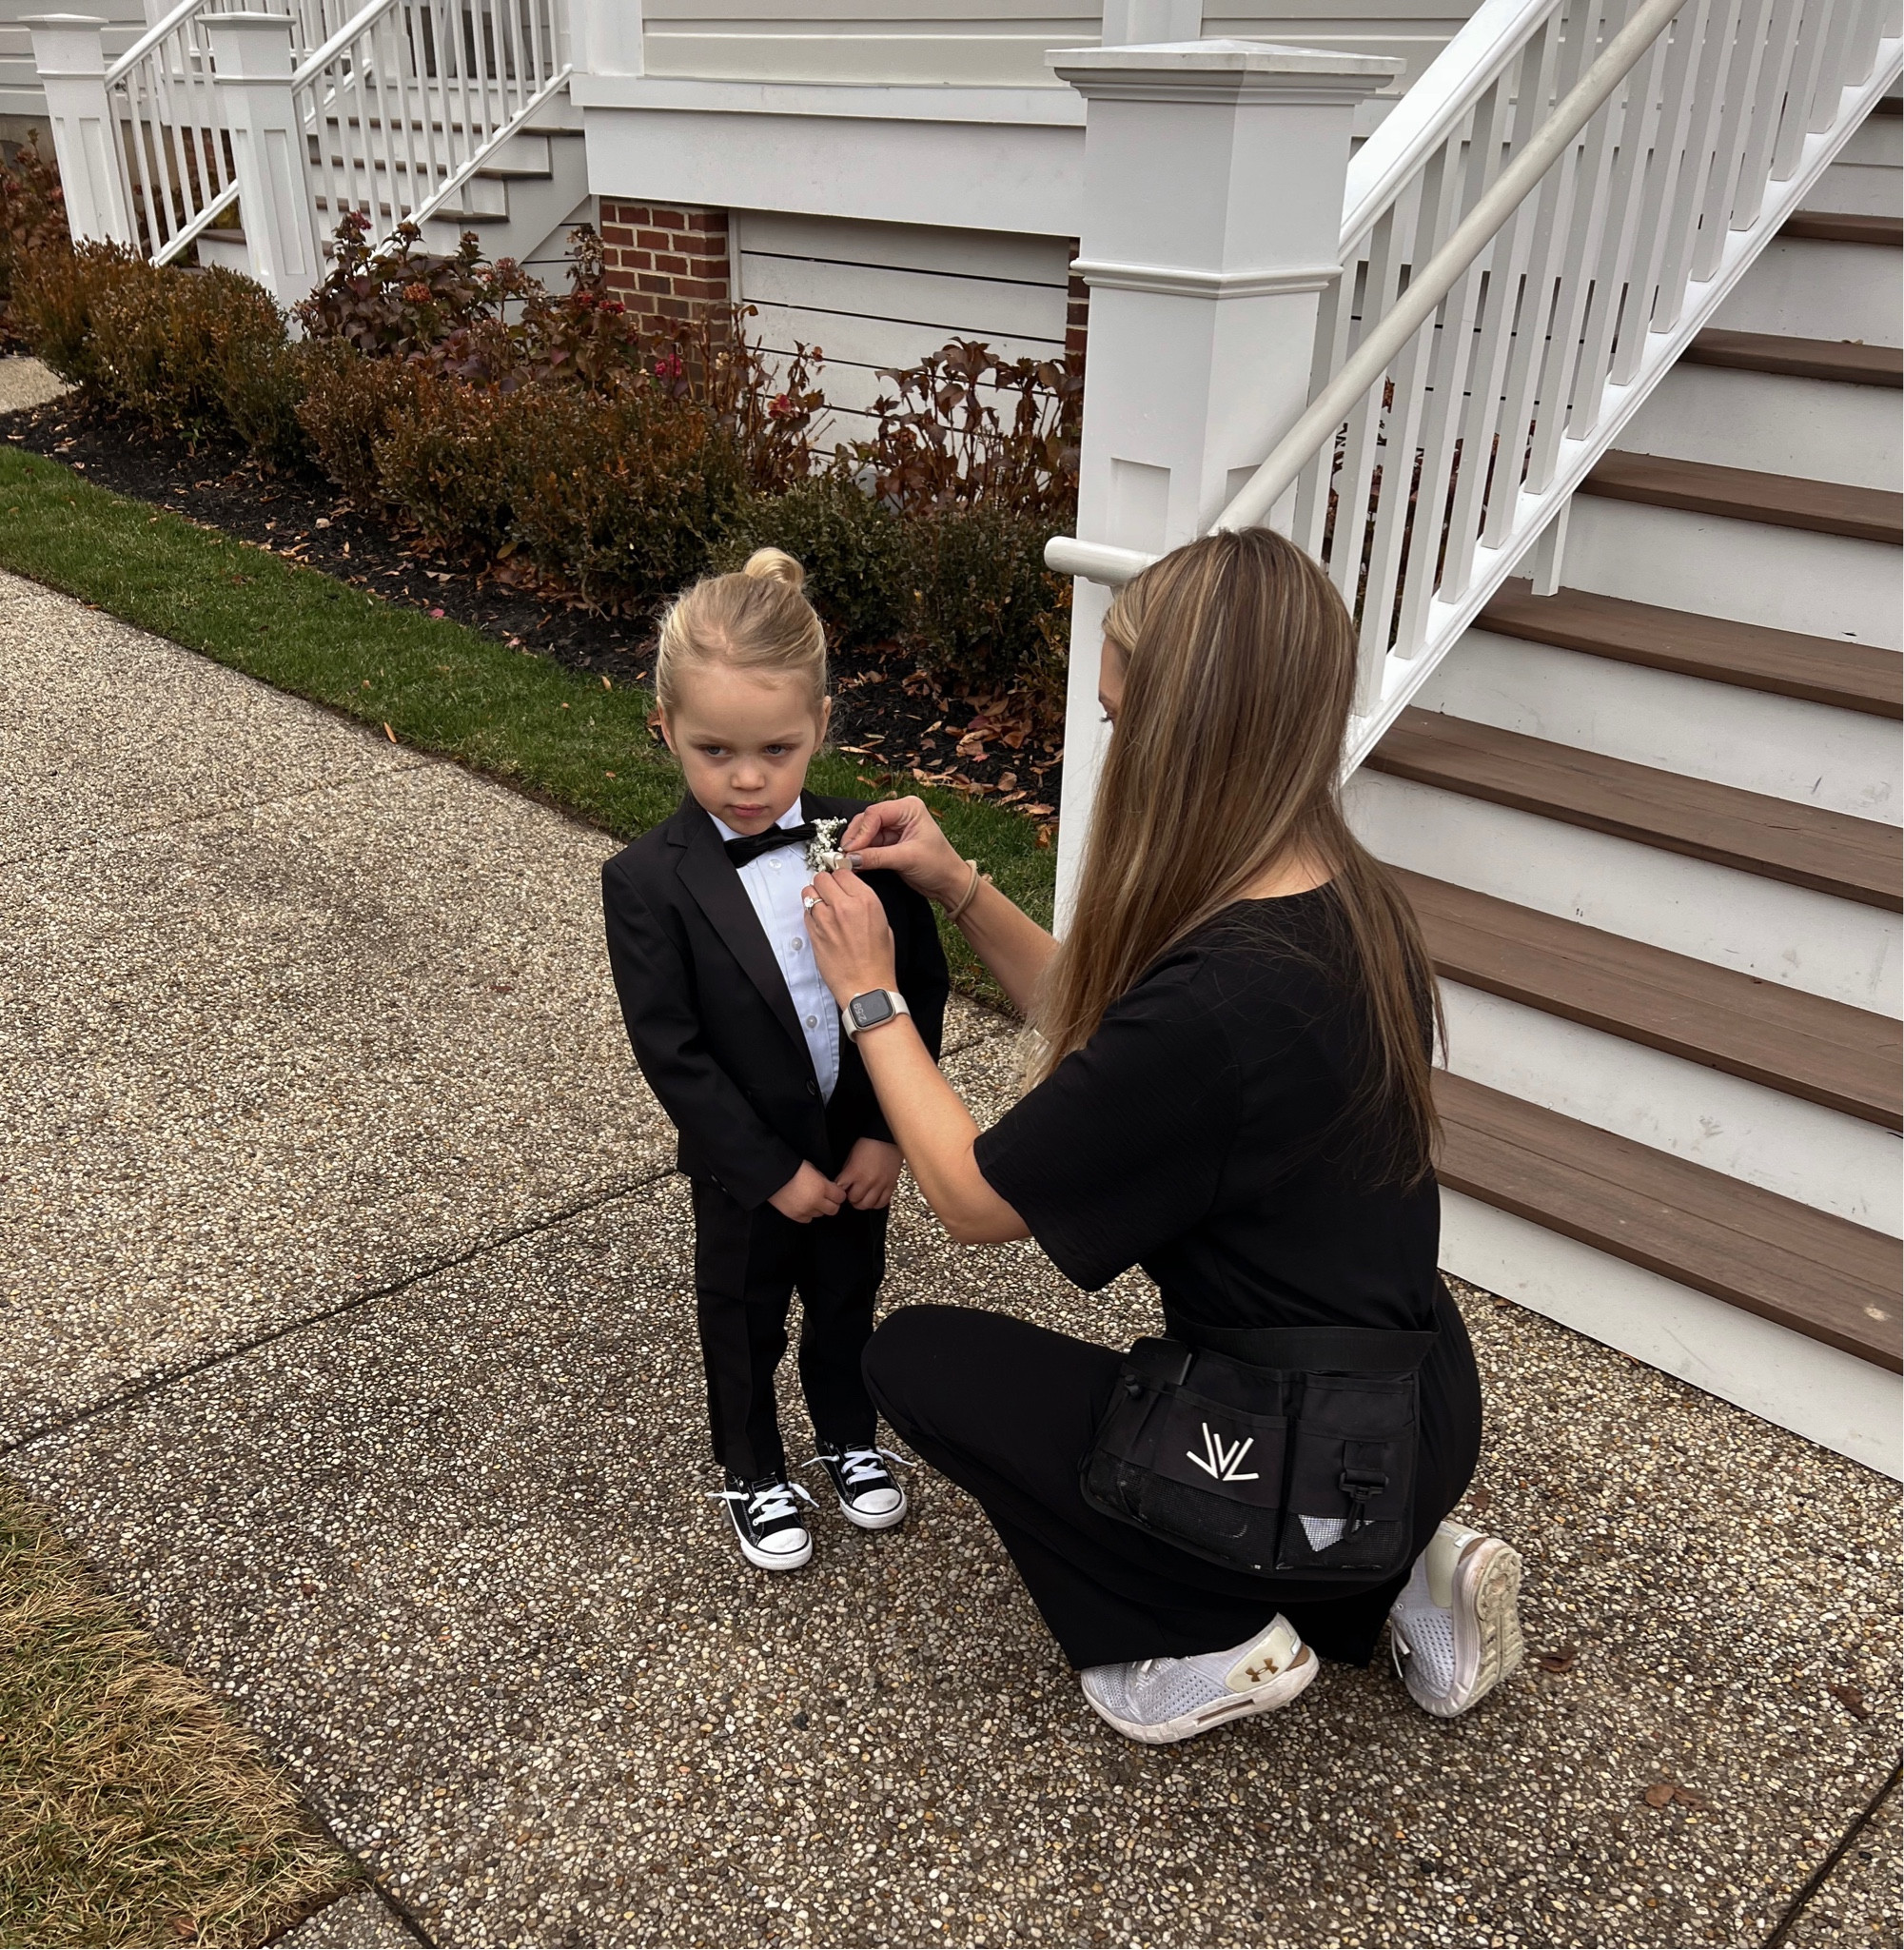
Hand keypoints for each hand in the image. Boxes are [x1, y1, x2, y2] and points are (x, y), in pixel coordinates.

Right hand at [768, 1160, 845, 1223]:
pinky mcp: (794, 1216)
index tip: (835, 1191)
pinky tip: (804, 1205)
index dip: (839, 1194)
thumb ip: (823, 1179)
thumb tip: (829, 1187)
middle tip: (827, 1197)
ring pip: (820, 1215)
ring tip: (812, 1199)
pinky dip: (808, 1213)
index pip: (840, 1197)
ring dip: (819, 1208)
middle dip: (832, 1203)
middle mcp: (815, 1201)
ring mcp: (804, 1210)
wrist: (771, 1174)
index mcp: (822, 1187)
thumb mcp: (812, 1168)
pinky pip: (807, 1219)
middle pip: (833, 1210)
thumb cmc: (791, 1167)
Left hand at [801, 865, 898, 1005]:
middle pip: (822, 877)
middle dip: (825, 883)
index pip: (843, 872)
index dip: (840, 876)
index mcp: (866, 901)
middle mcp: (844, 906)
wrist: (866, 987)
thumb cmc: (878, 961)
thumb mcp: (883, 924)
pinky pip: (805, 912)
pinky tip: (820, 921)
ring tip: (822, 905)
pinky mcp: (813, 933)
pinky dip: (810, 912)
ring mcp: (825, 919)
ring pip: (809, 891)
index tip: (840, 880)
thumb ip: (865, 903)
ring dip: (815, 895)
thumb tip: (852, 893)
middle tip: (830, 891)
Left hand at [836, 1137, 900, 1210]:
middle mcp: (867, 1181)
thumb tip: (843, 1185)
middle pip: (854, 1200)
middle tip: (851, 1193)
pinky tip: (873, 1199)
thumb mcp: (851, 1156)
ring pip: (868, 1205)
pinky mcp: (891, 1186)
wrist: (886, 1138)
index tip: (841, 1190)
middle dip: (850, 1197)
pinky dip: (876, 1204)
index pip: (841, 1191)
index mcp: (854, 1172)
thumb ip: (847, 1173)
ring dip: (862, 1203)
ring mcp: (880, 1184)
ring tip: (861, 1197)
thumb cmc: (868, 1144)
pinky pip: (882, 1203)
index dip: (839, 1191)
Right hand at [839, 797, 966, 906]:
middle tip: (842, 856)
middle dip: (855, 839)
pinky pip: (868, 846)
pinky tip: (852, 863)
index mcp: (909, 808)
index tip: (850, 850)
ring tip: (845, 862)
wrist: (949, 883)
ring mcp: (893, 828)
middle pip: (867, 821)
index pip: (876, 814)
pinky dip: (860, 855)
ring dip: (855, 848)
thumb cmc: (939, 865)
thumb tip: (849, 858)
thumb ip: (876, 857)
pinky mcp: (889, 843)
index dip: (861, 832)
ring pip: (865, 834)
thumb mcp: (907, 859)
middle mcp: (899, 814)